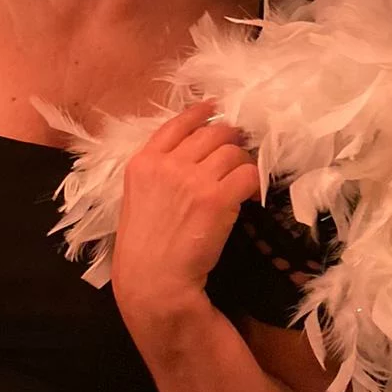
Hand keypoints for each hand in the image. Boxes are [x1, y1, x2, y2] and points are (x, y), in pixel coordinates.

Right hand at [112, 102, 259, 322]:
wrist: (153, 281)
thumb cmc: (144, 248)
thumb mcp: (138, 198)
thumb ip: (159, 171)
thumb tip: (191, 153)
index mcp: (143, 162)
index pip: (177, 123)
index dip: (200, 113)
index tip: (214, 110)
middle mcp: (167, 164)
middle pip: (211, 132)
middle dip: (229, 139)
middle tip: (238, 150)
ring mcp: (192, 179)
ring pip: (233, 151)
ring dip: (242, 163)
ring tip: (242, 180)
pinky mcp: (217, 198)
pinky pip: (248, 174)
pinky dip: (254, 183)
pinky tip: (250, 196)